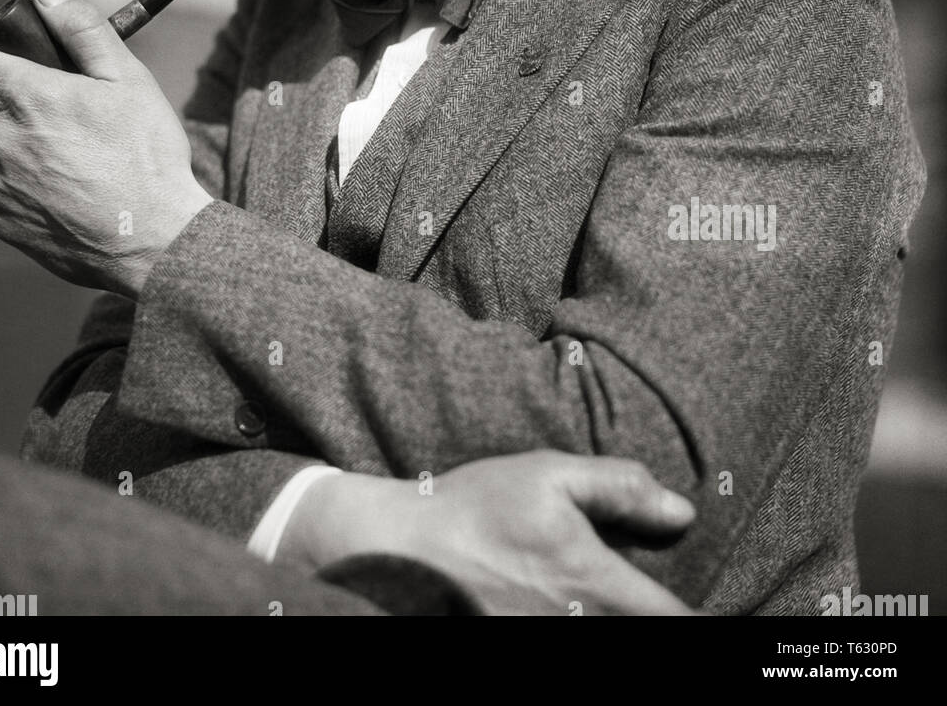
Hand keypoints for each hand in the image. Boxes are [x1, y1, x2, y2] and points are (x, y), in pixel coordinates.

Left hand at [0, 0, 212, 297]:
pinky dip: (27, 186)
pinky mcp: (3, 221)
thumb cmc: (147, 156)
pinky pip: (4, 190)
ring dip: (20, 144)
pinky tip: (70, 192)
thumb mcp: (128, 81)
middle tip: (71, 120)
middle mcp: (1, 139)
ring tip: (75, 159)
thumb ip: (83, 30)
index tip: (17, 65)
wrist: (153, 239)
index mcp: (28, 97)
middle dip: (21, 105)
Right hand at [279, 452, 698, 614]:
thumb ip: (620, 488)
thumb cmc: (477, 508)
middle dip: (662, 616)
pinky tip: (585, 608)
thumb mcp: (548, 474)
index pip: (675, 620)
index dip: (700, 613)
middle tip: (665, 597)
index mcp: (596, 586)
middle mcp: (581, 629)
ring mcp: (550, 645)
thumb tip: (682, 512)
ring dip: (629, 622)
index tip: (721, 604)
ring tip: (633, 603)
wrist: (403, 552)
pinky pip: (576, 644)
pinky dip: (594, 626)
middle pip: (645, 636)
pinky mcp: (523, 650)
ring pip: (616, 646)